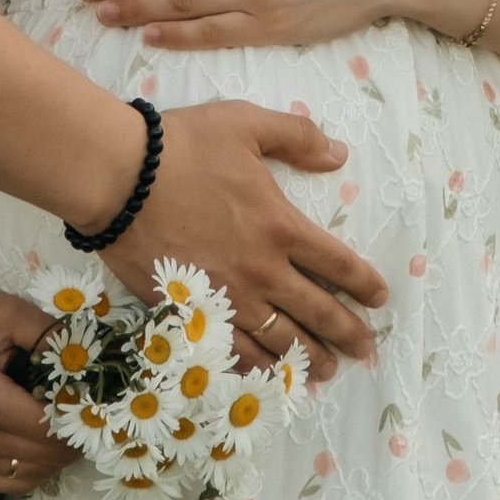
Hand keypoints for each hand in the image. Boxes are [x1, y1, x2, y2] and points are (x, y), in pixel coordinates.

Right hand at [0, 285, 70, 496]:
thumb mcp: (5, 314)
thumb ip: (47, 333)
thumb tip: (84, 356)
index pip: (45, 428)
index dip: (75, 422)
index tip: (94, 407)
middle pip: (40, 456)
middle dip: (70, 442)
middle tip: (87, 423)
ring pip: (26, 476)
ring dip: (53, 461)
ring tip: (67, 436)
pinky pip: (5, 484)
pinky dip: (29, 472)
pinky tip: (40, 450)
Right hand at [110, 97, 388, 375]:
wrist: (120, 180)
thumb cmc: (183, 148)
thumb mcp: (246, 124)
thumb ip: (297, 137)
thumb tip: (339, 154)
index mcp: (280, 225)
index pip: (336, 264)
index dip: (363, 284)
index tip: (379, 298)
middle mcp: (262, 270)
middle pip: (316, 312)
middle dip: (347, 333)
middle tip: (367, 350)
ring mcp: (228, 297)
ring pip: (280, 340)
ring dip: (309, 358)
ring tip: (327, 370)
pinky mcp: (194, 314)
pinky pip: (234, 351)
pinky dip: (258, 368)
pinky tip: (269, 375)